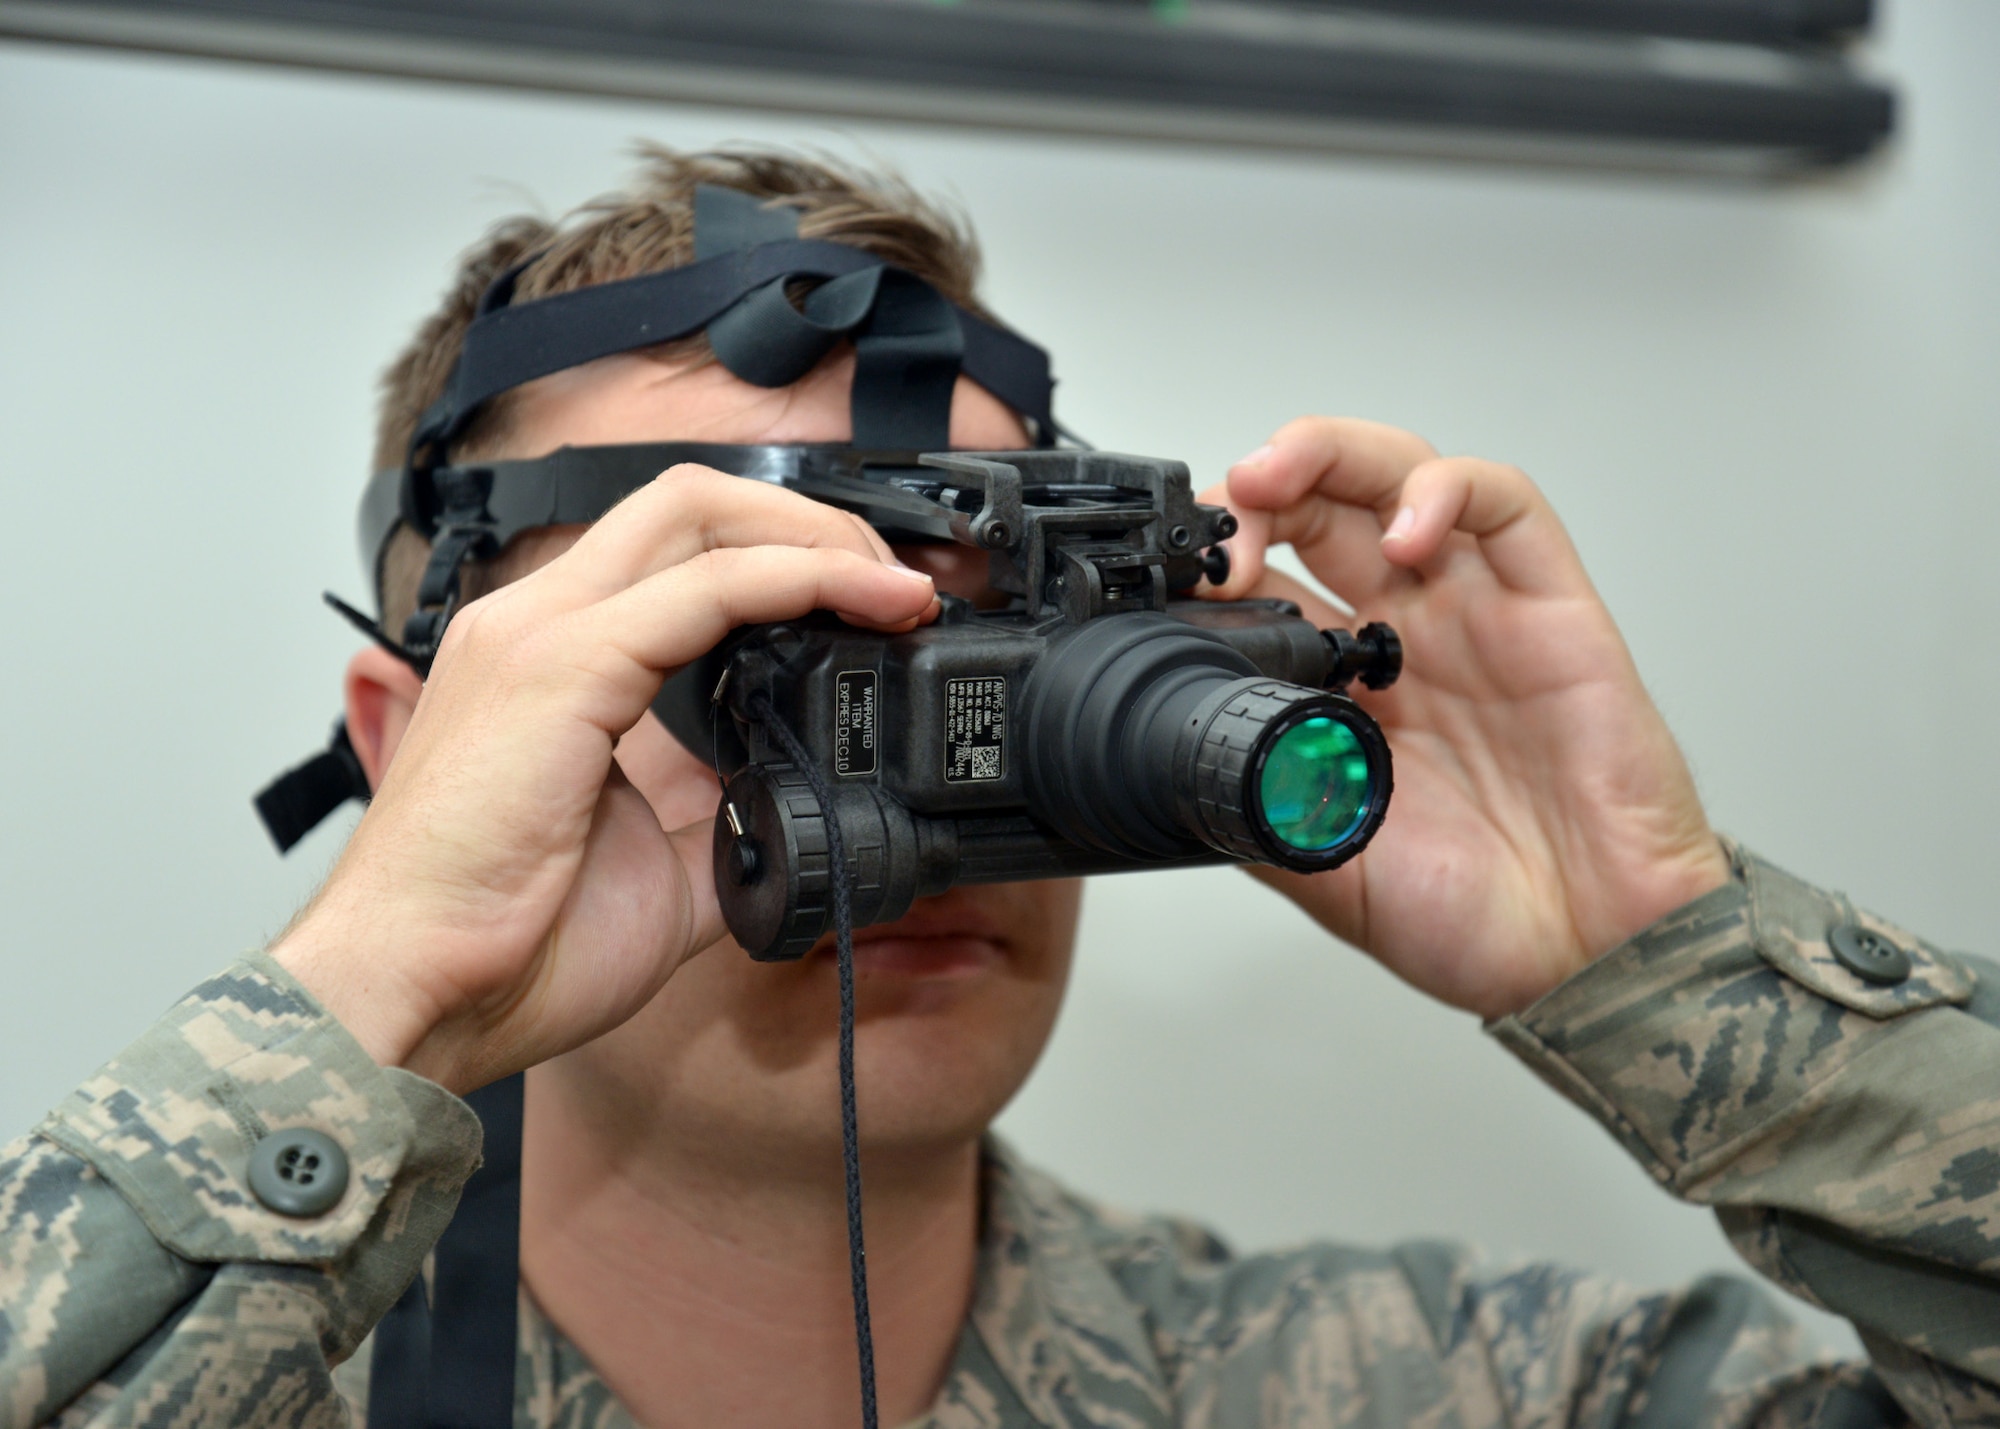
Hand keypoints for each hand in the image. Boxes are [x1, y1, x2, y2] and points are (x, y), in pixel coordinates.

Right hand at [271, 468, 938, 1091]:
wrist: (417, 1001)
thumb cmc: (507, 947)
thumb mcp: (661, 865)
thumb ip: (725, 809)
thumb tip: (798, 795)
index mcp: (550, 661)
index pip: (673, 551)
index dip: (782, 554)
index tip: (873, 604)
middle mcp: (535, 622)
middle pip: (689, 503)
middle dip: (809, 521)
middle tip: (894, 586)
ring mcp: (540, 632)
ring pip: (698, 516)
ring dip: (815, 537)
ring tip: (895, 589)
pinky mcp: (560, 666)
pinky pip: (709, 588)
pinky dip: (801, 579)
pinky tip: (867, 603)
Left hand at [1204, 418, 1728, 1018]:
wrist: (1588, 962)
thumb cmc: (1477, 922)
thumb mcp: (1322, 871)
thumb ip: (1252, 808)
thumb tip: (1168, 773)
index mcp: (1347, 690)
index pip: (1273, 579)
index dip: (1222, 560)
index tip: (1176, 583)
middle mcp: (1408, 636)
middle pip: (1326, 505)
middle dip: (1263, 485)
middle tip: (1222, 513)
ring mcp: (1477, 613)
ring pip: (1403, 478)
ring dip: (1333, 456)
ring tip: (1277, 482)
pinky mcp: (1553, 609)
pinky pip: (1507, 510)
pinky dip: (1447, 494)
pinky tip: (1404, 534)